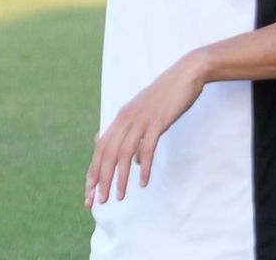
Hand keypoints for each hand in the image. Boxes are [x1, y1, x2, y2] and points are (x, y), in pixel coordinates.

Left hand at [83, 50, 207, 208]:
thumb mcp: (146, 116)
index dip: (94, 171)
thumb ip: (136, 138)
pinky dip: (143, 167)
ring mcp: (141, 119)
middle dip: (101, 180)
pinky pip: (147, 148)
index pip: (101, 149)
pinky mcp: (157, 121)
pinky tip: (143, 182)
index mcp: (121, 117)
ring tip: (119, 196)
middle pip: (107, 153)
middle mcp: (126, 118)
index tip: (89, 192)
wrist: (186, 73)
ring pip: (123, 153)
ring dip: (120, 177)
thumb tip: (132, 162)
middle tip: (99, 201)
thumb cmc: (167, 95)